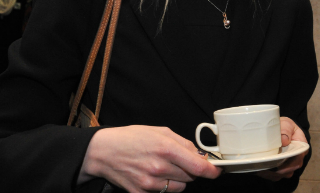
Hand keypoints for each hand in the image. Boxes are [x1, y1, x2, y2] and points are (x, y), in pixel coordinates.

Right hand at [78, 125, 221, 192]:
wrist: (103, 152)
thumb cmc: (131, 138)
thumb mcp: (160, 131)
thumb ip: (183, 143)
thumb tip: (200, 155)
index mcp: (166, 149)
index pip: (198, 167)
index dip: (212, 171)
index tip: (216, 171)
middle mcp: (159, 168)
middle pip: (191, 177)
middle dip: (191, 170)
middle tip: (180, 161)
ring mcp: (150, 184)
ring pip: (180, 187)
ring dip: (179, 179)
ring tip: (164, 167)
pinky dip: (165, 186)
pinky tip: (154, 175)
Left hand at [255, 116, 308, 180]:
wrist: (280, 129)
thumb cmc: (284, 126)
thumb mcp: (286, 123)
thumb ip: (285, 129)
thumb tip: (284, 141)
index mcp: (301, 146)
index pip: (298, 157)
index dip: (289, 162)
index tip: (278, 163)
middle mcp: (298, 157)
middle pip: (291, 168)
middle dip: (279, 170)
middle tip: (266, 168)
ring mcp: (290, 164)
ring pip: (284, 174)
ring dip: (274, 174)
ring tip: (262, 169)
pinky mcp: (282, 168)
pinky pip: (277, 176)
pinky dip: (269, 175)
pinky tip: (261, 170)